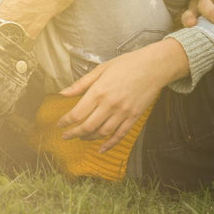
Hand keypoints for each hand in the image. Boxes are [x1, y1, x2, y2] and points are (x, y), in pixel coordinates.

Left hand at [57, 38, 188, 151]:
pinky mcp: (134, 117)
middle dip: (73, 133)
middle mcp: (110, 105)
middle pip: (87, 126)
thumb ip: (81, 84)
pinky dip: (110, 144)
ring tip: (81, 137)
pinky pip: (120, 134)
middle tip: (65, 136)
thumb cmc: (127, 64)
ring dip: (89, 138)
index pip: (77, 113)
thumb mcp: (101, 69)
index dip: (66, 122)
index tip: (59, 124)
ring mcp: (123, 112)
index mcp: (99, 92)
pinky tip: (101, 148)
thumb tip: (63, 93)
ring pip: (102, 132)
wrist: (154, 66)